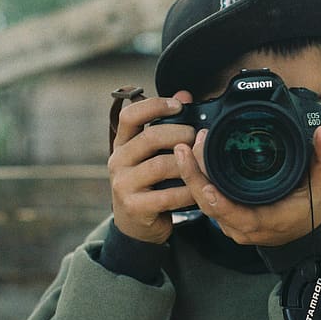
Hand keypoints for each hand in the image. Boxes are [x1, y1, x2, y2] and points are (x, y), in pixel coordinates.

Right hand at [108, 91, 195, 243]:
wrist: (137, 225)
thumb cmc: (150, 183)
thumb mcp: (153, 154)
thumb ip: (166, 125)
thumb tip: (185, 94)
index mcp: (122, 144)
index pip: (130, 115)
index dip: (154, 105)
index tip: (179, 105)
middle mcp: (118, 161)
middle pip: (150, 138)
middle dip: (180, 134)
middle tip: (197, 138)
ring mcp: (123, 184)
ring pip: (160, 166)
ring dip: (187, 164)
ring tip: (203, 163)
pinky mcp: (134, 207)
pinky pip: (167, 195)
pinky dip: (187, 191)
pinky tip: (198, 189)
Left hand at [174, 125, 320, 245]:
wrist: (301, 231)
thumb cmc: (309, 212)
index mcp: (263, 222)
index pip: (235, 215)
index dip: (218, 202)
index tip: (206, 184)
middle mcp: (242, 226)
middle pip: (209, 204)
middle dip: (194, 177)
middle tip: (187, 148)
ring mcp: (230, 223)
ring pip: (203, 201)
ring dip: (192, 175)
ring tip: (186, 147)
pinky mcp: (225, 216)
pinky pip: (205, 200)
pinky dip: (197, 179)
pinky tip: (192, 157)